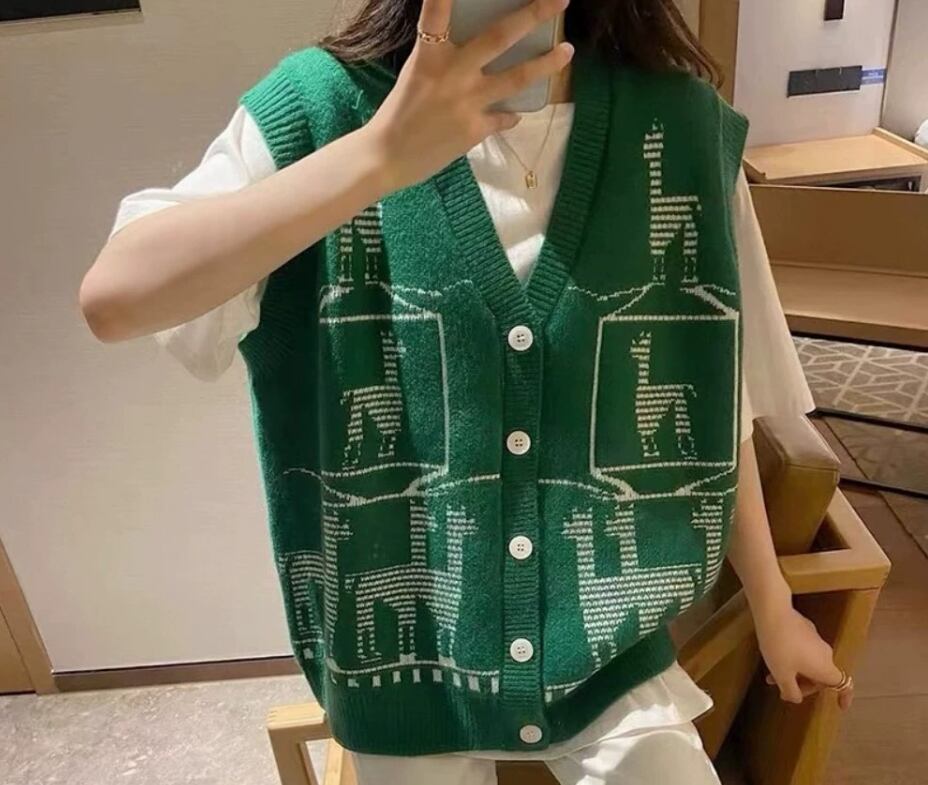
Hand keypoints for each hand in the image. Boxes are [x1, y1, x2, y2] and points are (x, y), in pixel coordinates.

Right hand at [364, 0, 573, 191]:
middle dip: (534, 14)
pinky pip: (504, 116)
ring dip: (546, 64)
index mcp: (429, 55)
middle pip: (500, 37)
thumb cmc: (397, 115)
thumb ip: (442, 59)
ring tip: (568, 52)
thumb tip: (474, 50)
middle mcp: (453, 73)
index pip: (437, 11)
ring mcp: (467, 102)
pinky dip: (510, 114)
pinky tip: (514, 113)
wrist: (386, 158)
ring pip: (517, 77)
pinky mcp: (474, 129)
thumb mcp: (416, 75)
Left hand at [754, 599, 853, 710]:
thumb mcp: (782, 674)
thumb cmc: (779, 647)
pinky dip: (792, 658)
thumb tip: (796, 698)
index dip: (845, 697)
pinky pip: (803, 650)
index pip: (843, 685)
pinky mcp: (806, 629)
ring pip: (809, 663)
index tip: (840, 707)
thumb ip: (791, 691)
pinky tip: (773, 656)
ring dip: (793, 672)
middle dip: (802, 685)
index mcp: (825, 667)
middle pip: (820, 676)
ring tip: (771, 675)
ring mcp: (816, 639)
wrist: (773, 613)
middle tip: (781, 689)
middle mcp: (825, 654)